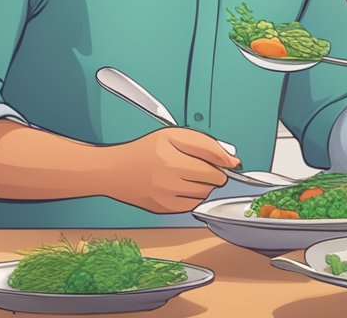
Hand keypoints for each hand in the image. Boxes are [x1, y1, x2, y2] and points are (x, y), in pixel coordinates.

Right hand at [101, 127, 239, 213]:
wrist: (115, 171)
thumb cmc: (144, 151)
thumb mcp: (172, 135)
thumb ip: (204, 144)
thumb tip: (231, 160)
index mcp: (172, 158)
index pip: (215, 162)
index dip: (225, 160)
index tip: (229, 161)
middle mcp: (168, 180)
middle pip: (213, 179)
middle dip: (213, 171)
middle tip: (200, 164)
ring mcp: (166, 198)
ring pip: (205, 193)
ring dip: (204, 184)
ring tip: (187, 173)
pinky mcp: (164, 209)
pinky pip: (193, 205)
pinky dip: (192, 196)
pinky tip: (180, 185)